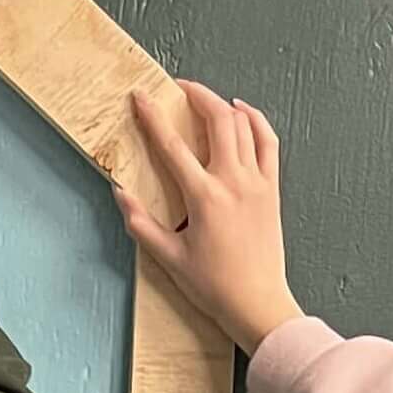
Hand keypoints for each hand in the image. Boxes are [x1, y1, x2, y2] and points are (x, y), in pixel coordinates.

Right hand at [118, 82, 300, 353]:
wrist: (257, 303)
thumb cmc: (213, 287)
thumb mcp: (169, 259)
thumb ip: (142, 224)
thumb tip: (120, 195)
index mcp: (204, 198)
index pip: (173, 146)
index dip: (153, 117)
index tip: (141, 97)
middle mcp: (233, 182)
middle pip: (218, 119)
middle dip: (197, 95)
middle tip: (179, 88)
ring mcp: (257, 183)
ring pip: (244, 125)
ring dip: (223, 105)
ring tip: (206, 100)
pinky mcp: (272, 189)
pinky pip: (268, 142)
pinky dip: (256, 121)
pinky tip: (244, 112)